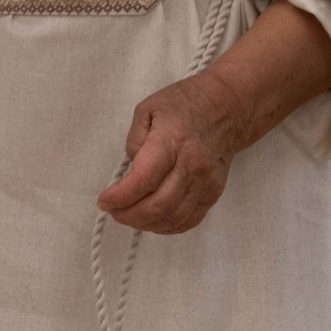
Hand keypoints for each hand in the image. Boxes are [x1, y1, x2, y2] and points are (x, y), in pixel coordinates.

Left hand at [97, 70, 246, 234]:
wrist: (226, 108)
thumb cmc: (182, 104)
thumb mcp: (147, 109)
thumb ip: (134, 141)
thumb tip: (131, 171)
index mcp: (171, 140)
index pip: (144, 179)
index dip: (120, 196)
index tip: (104, 200)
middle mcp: (191, 165)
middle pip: (158, 205)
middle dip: (128, 215)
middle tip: (113, 211)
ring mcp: (206, 182)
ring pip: (173, 218)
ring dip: (146, 224)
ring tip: (128, 216)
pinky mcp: (214, 192)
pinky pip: (190, 220)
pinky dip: (167, 227)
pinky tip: (151, 221)